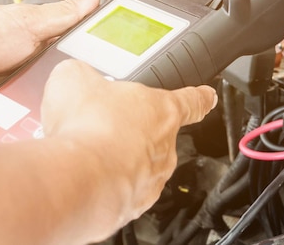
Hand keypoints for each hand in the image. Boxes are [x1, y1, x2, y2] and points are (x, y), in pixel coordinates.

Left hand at [0, 0, 100, 122]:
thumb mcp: (25, 21)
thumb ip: (63, 12)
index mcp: (48, 46)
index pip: (86, 58)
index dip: (101, 66)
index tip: (116, 72)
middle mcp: (39, 73)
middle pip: (73, 91)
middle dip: (77, 96)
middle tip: (83, 97)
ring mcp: (25, 98)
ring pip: (54, 113)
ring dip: (54, 115)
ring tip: (57, 114)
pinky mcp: (9, 120)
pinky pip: (29, 130)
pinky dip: (33, 130)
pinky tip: (36, 128)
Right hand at [40, 60, 217, 241]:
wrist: (78, 180)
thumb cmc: (88, 128)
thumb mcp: (76, 79)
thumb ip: (83, 75)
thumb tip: (75, 77)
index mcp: (162, 109)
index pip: (191, 101)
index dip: (200, 98)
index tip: (208, 97)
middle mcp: (164, 147)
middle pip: (155, 136)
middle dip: (130, 132)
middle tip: (100, 126)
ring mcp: (150, 181)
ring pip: (136, 167)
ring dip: (114, 161)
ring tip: (84, 153)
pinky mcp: (130, 207)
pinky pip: (119, 193)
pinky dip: (102, 187)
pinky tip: (80, 177)